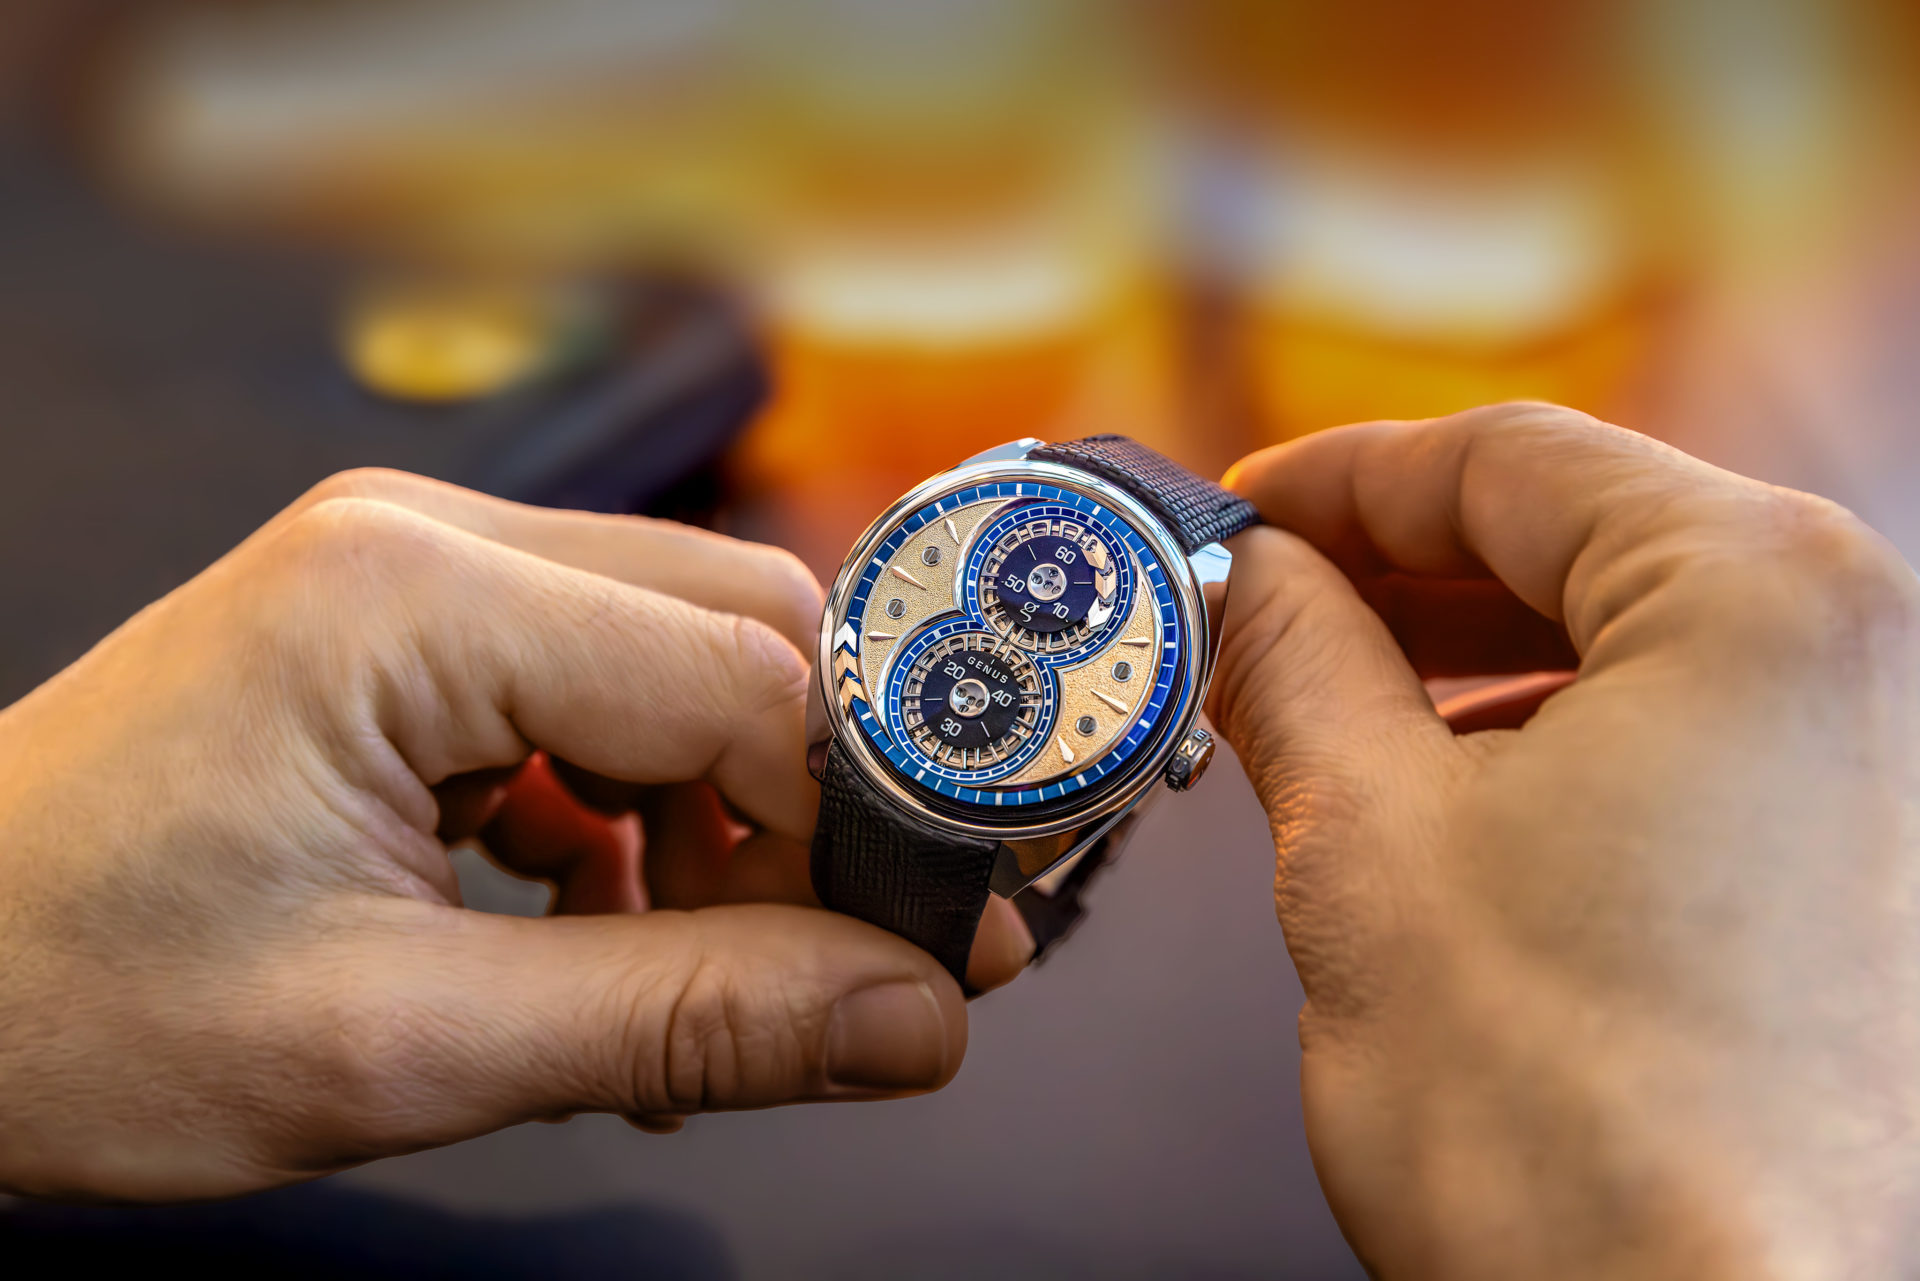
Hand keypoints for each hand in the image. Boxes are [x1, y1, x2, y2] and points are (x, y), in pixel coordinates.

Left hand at [0, 471, 1001, 1201]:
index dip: (865, 820)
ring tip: (686, 990)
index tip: (942, 947)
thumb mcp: (405, 1044)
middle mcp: (424, 542)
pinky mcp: (406, 641)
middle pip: (736, 637)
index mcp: (411, 594)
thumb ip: (687, 1017)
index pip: (745, 674)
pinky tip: (601, 938)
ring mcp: (413, 580)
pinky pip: (598, 704)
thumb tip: (909, 1015)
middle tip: (838, 971)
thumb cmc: (72, 1009)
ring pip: (680, 672)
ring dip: (726, 831)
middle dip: (808, 816)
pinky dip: (640, 826)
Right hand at [1213, 404, 1919, 1277]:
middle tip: (1254, 611)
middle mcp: (1861, 654)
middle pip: (1576, 537)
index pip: (1505, 460)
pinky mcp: (1861, 866)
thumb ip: (1292, 665)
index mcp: (1759, 592)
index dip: (1333, 478)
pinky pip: (1682, 733)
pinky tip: (1448, 782)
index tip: (1234, 517)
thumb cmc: (1570, 1129)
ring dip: (1461, 654)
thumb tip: (1241, 589)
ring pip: (1628, 637)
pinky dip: (1546, 731)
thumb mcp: (1367, 841)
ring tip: (1323, 702)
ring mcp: (1878, 765)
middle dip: (1391, 571)